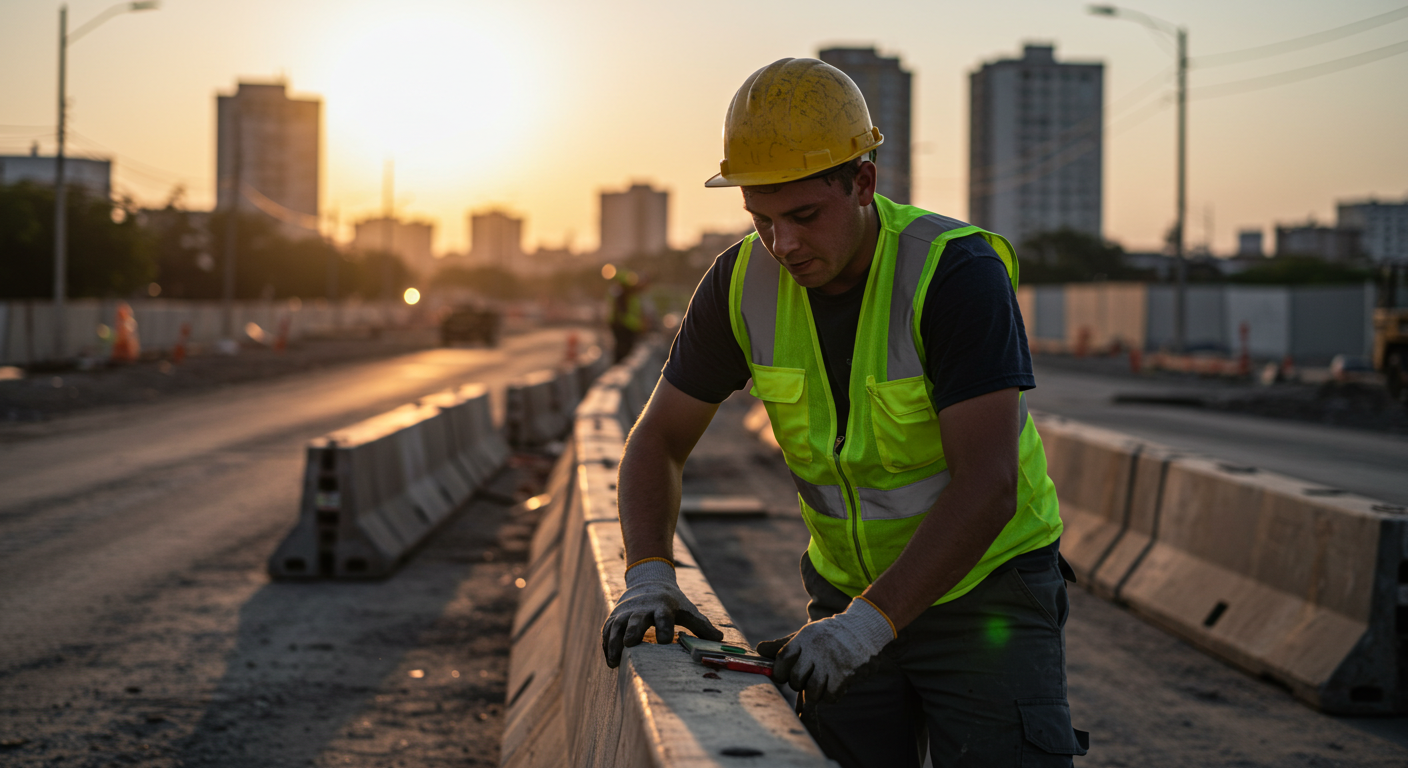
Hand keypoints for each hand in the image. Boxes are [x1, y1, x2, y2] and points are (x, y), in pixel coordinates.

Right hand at [601, 560, 722, 667]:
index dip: (664, 628)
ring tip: (613, 662)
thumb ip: (701, 626)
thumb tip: (720, 640)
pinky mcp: (615, 616)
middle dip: (632, 630)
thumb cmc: (672, 602)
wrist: (649, 581)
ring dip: (614, 643)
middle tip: (629, 644)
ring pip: (617, 626)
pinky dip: (606, 643)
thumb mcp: (687, 610)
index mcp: (663, 606)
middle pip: (636, 618)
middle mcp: (642, 607)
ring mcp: (626, 612)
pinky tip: (609, 659)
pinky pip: (608, 629)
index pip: (664, 616)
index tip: (665, 642)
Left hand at [759, 597, 893, 701]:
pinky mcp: (845, 673)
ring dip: (814, 693)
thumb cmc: (828, 637)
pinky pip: (830, 696)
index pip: (782, 658)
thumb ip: (782, 646)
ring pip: (812, 692)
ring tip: (820, 683)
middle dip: (798, 684)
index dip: (779, 672)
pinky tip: (834, 685)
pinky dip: (830, 696)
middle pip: (796, 679)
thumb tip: (759, 650)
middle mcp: (816, 649)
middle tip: (806, 679)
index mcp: (804, 638)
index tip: (783, 675)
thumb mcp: (805, 636)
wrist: (863, 629)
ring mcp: (831, 662)